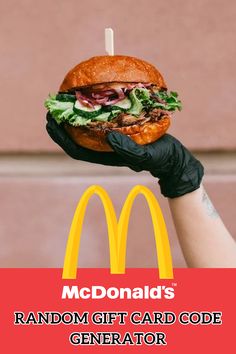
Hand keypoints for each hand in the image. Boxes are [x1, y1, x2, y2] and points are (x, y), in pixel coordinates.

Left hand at [46, 113, 203, 197]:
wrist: (172, 157)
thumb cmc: (160, 159)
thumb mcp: (146, 156)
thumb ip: (128, 150)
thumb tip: (109, 136)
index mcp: (105, 156)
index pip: (75, 149)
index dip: (60, 137)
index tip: (50, 121)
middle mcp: (104, 147)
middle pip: (76, 137)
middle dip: (62, 124)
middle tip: (52, 106)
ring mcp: (111, 140)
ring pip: (87, 128)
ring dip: (75, 115)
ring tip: (67, 99)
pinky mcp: (120, 131)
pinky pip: (101, 121)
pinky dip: (93, 111)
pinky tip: (93, 98)